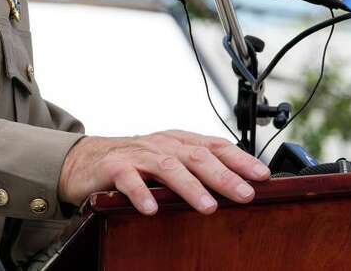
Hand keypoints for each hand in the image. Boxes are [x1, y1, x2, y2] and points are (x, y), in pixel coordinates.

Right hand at [57, 130, 269, 215]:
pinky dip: (142, 194)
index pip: (216, 146)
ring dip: (190, 188)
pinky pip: (130, 180)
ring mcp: (139, 155)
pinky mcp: (115, 167)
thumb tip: (238, 185)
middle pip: (198, 157)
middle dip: (224, 176)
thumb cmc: (136, 163)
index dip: (240, 159)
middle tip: (245, 195)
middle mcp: (163, 145)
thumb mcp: (169, 161)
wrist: (87, 159)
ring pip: (169, 168)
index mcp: (180, 141)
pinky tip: (152, 209)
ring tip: (208, 207)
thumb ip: (197, 169)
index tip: (262, 176)